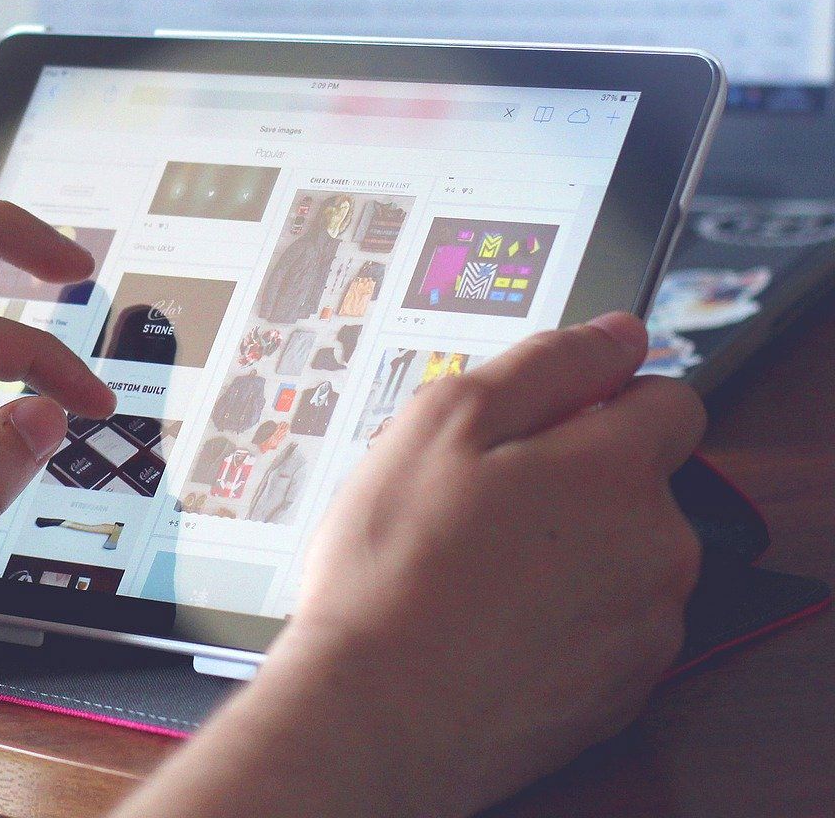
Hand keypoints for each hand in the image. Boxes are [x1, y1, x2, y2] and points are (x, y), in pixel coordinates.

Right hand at [118, 314, 704, 817]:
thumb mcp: (446, 420)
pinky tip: (494, 610)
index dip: (601, 394)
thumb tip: (618, 334)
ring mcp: (646, 624)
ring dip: (572, 539)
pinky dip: (568, 606)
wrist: (379, 711)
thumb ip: (547, 364)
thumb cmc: (398, 564)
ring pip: (625, 548)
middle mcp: (658, 547)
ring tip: (477, 555)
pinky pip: (611, 616)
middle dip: (578, 468)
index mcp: (619, 469)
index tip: (541, 418)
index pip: (668, 396)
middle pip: (642, 475)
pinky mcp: (624, 687)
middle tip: (482, 490)